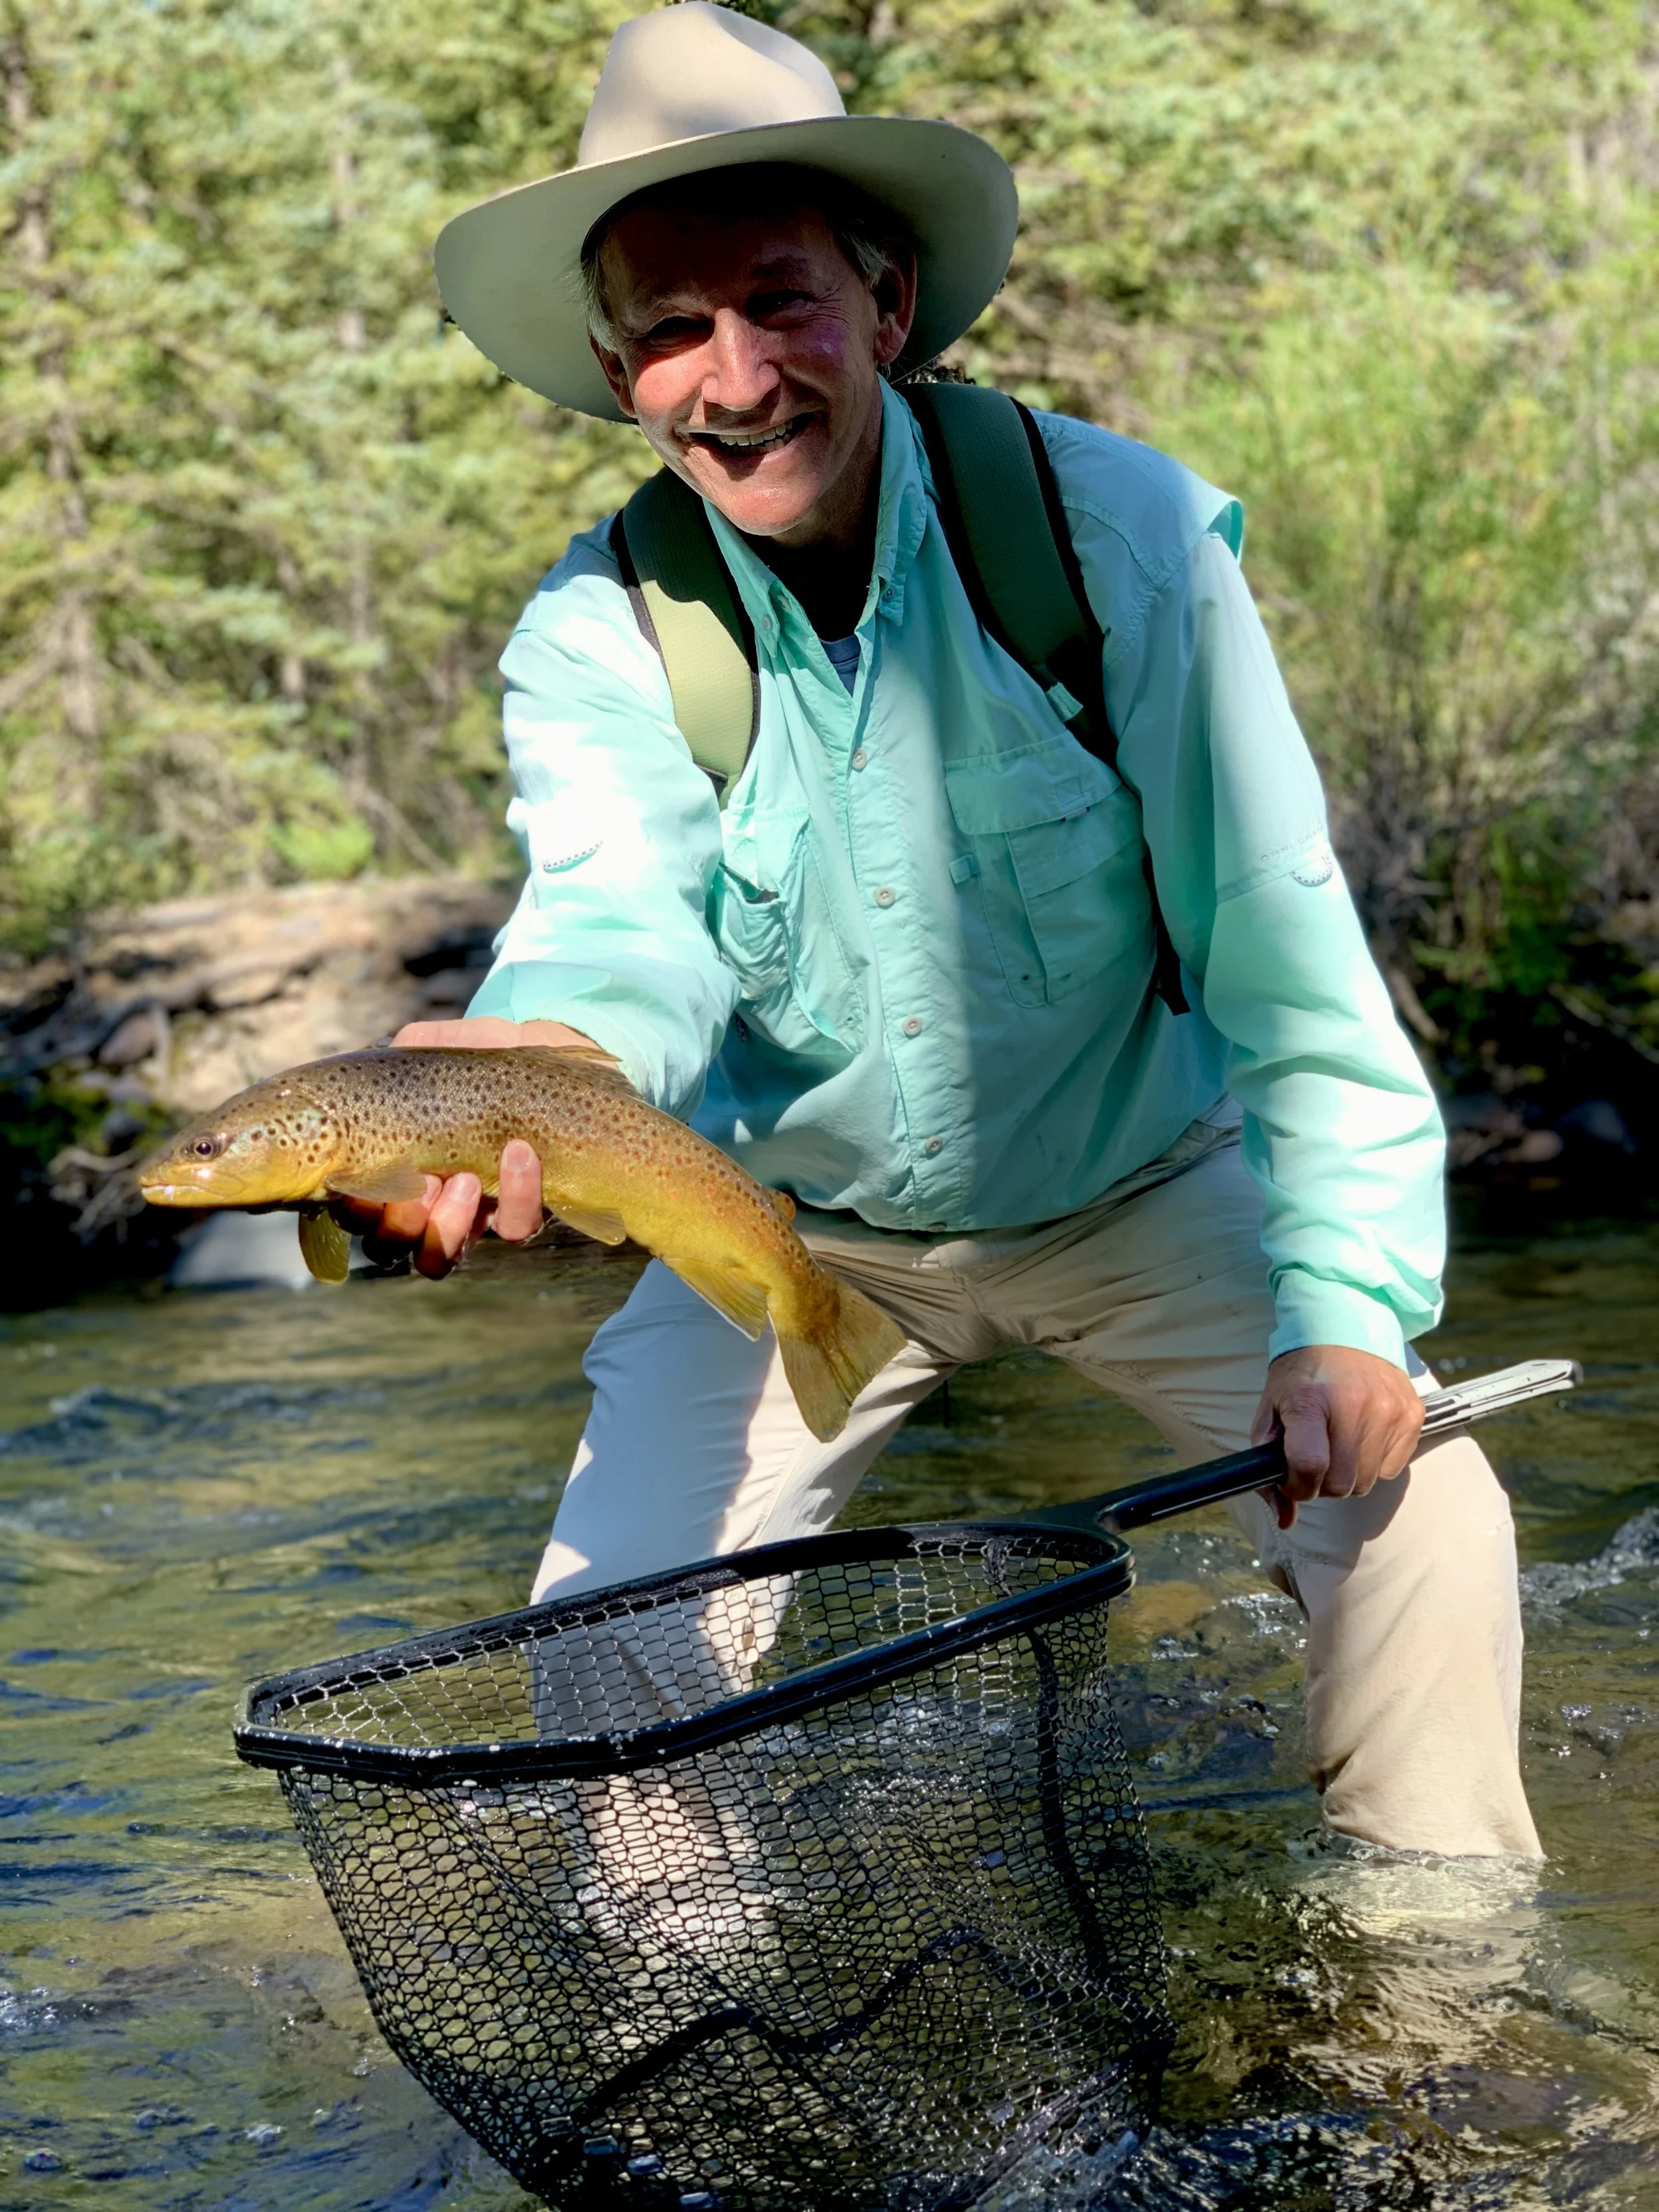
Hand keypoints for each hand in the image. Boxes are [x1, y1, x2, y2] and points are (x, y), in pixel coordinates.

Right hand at [335, 1019, 607, 1279]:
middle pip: (387, 1245)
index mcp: (394, 1164)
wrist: (554, 1059)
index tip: (359, 1177)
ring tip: (464, 1180)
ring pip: (439, 1258)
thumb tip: (394, 1051)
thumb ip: (411, 1047)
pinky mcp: (522, 1212)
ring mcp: (472, 1214)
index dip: (350, 1205)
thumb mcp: (447, 1045)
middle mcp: (425, 1200)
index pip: (355, 1207)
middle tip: (419, 1185)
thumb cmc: (490, 1056)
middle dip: (395, 1224)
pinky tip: (519, 1153)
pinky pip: (513, 1227)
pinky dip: (515, 1195)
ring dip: (444, 1227)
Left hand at [1249, 1344, 1424, 1528]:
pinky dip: (1374, 1461)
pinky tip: (1362, 1434)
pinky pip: (1392, 1468)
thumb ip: (1268, 1468)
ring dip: (1349, 1474)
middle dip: (1322, 1482)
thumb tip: (1284, 1520)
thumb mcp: (1272, 1413)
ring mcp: (1388, 1409)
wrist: (1345, 1328)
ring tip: (1339, 1442)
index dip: (1297, 1485)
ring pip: (1367, 1482)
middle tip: (1316, 1456)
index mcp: (1310, 1401)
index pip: (1309, 1466)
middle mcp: (1354, 1404)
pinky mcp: (1412, 1413)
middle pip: (1340, 1484)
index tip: (1293, 1477)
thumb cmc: (1302, 1376)